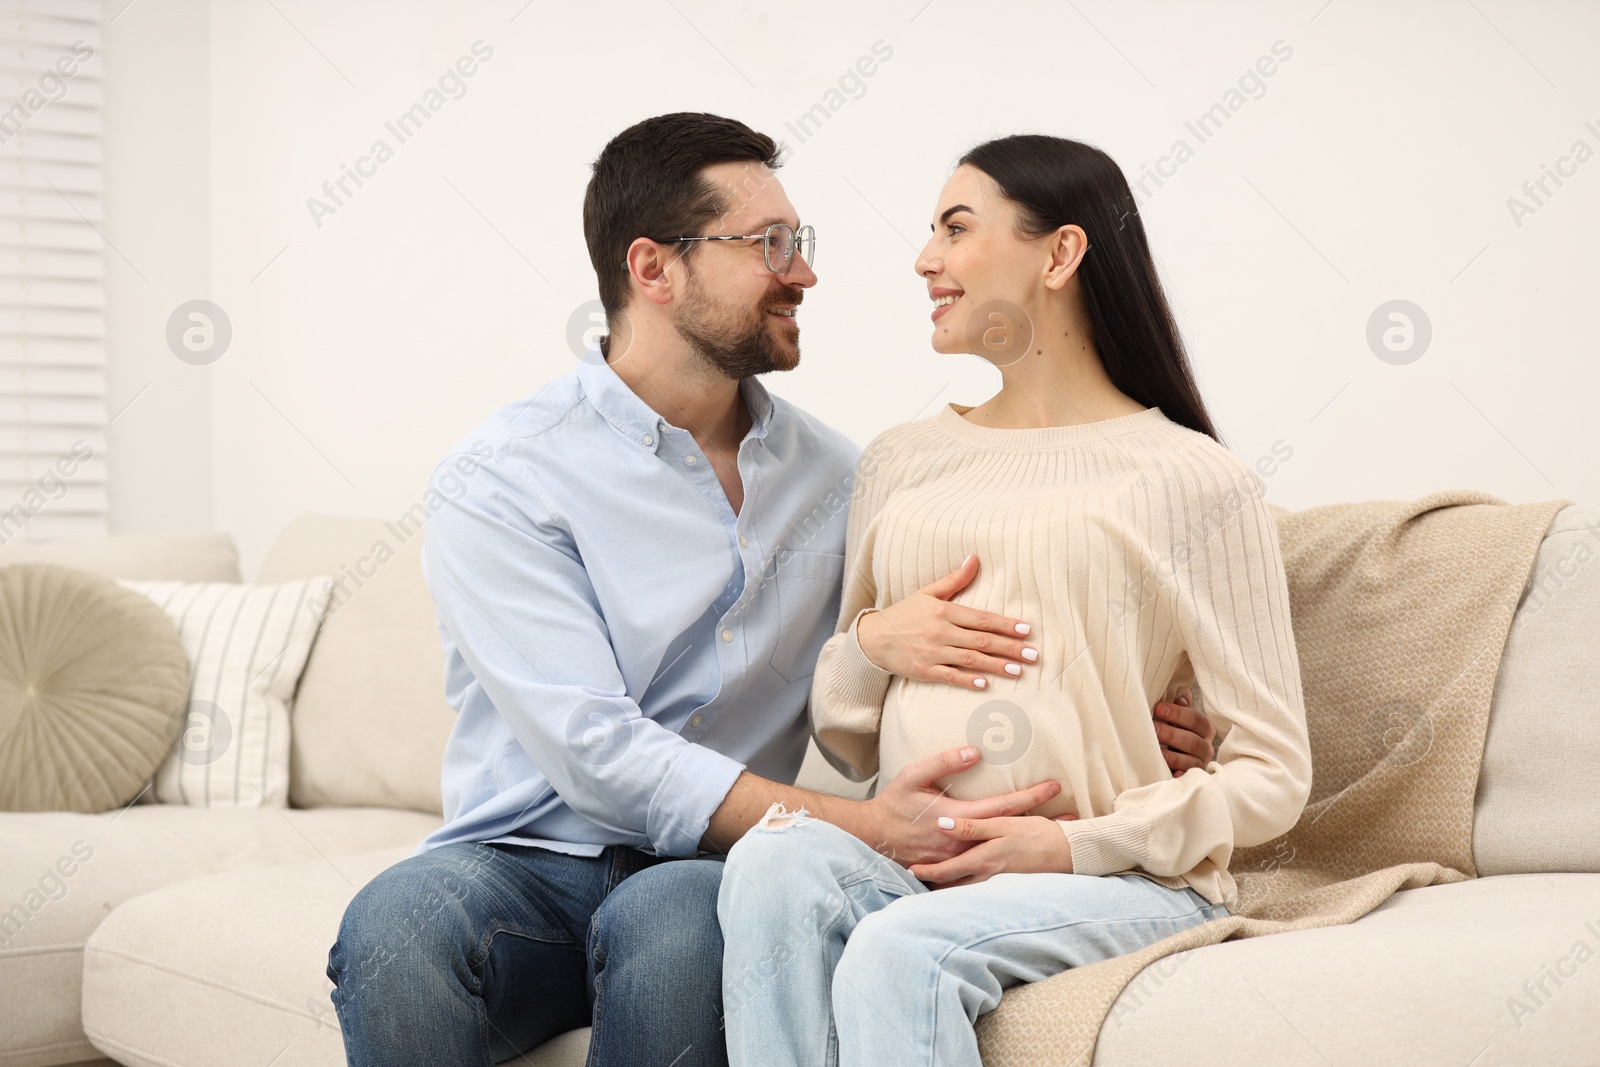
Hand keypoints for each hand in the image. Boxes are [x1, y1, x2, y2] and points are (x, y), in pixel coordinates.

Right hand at [856, 554, 1036, 689]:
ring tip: (1018, 671)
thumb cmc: (904, 614)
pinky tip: (985, 684)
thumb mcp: (927, 593)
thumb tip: (975, 558)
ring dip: (996, 666)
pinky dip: (967, 681)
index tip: (1027, 630)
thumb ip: (954, 580)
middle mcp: (940, 632)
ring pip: (970, 660)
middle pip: (981, 641)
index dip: (1005, 624)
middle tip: (1033, 655)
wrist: (873, 638)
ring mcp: (933, 653)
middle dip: (1010, 648)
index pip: (981, 619)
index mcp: (944, 612)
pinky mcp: (925, 671)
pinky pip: (950, 677)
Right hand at [863, 746, 1060, 867]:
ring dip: (1032, 842)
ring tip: (1059, 836)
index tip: (1055, 785)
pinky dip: (1012, 860)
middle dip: (1044, 823)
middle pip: (1013, 832)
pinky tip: (1029, 858)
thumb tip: (974, 752)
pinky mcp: (956, 870)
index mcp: (959, 817)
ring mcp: (962, 860)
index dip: (1031, 796)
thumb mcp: (913, 776)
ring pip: (1005, 852)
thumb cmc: (893, 805)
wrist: (874, 839)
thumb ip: (944, 762)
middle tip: (1073, 817)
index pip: (1004, 806)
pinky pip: (989, 866)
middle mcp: (965, 842)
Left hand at [908, 814, 1073, 886]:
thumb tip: (942, 824)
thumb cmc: (1036, 835)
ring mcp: (999, 886)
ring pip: (967, 892)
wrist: (1070, 853)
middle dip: (934, 886)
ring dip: (950, 890)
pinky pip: (982, 893)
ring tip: (934, 886)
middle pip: (953, 888)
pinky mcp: (1010, 888)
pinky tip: (965, 888)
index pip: (946, 872)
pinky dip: (968, 892)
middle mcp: (987, 878)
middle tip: (917, 881)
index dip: (926, 872)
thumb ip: (971, 826)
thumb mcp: (1002, 825)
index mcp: (982, 861)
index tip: (910, 870)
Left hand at [1153, 688, 1215, 773]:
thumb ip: (1180, 702)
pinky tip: (1172, 774)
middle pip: (1193, 741)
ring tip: (1157, 751)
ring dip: (1172, 756)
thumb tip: (1180, 697)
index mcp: (1204, 729)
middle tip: (1153, 728)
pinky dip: (1181, 777)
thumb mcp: (1176, 716)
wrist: (1171, 758)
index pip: (1196, 719)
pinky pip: (1188, 779)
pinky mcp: (1191, 780)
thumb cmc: (1173, 730)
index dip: (1178, 714)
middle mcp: (1206, 748)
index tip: (1158, 708)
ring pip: (1190, 762)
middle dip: (1172, 734)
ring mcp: (1199, 765)